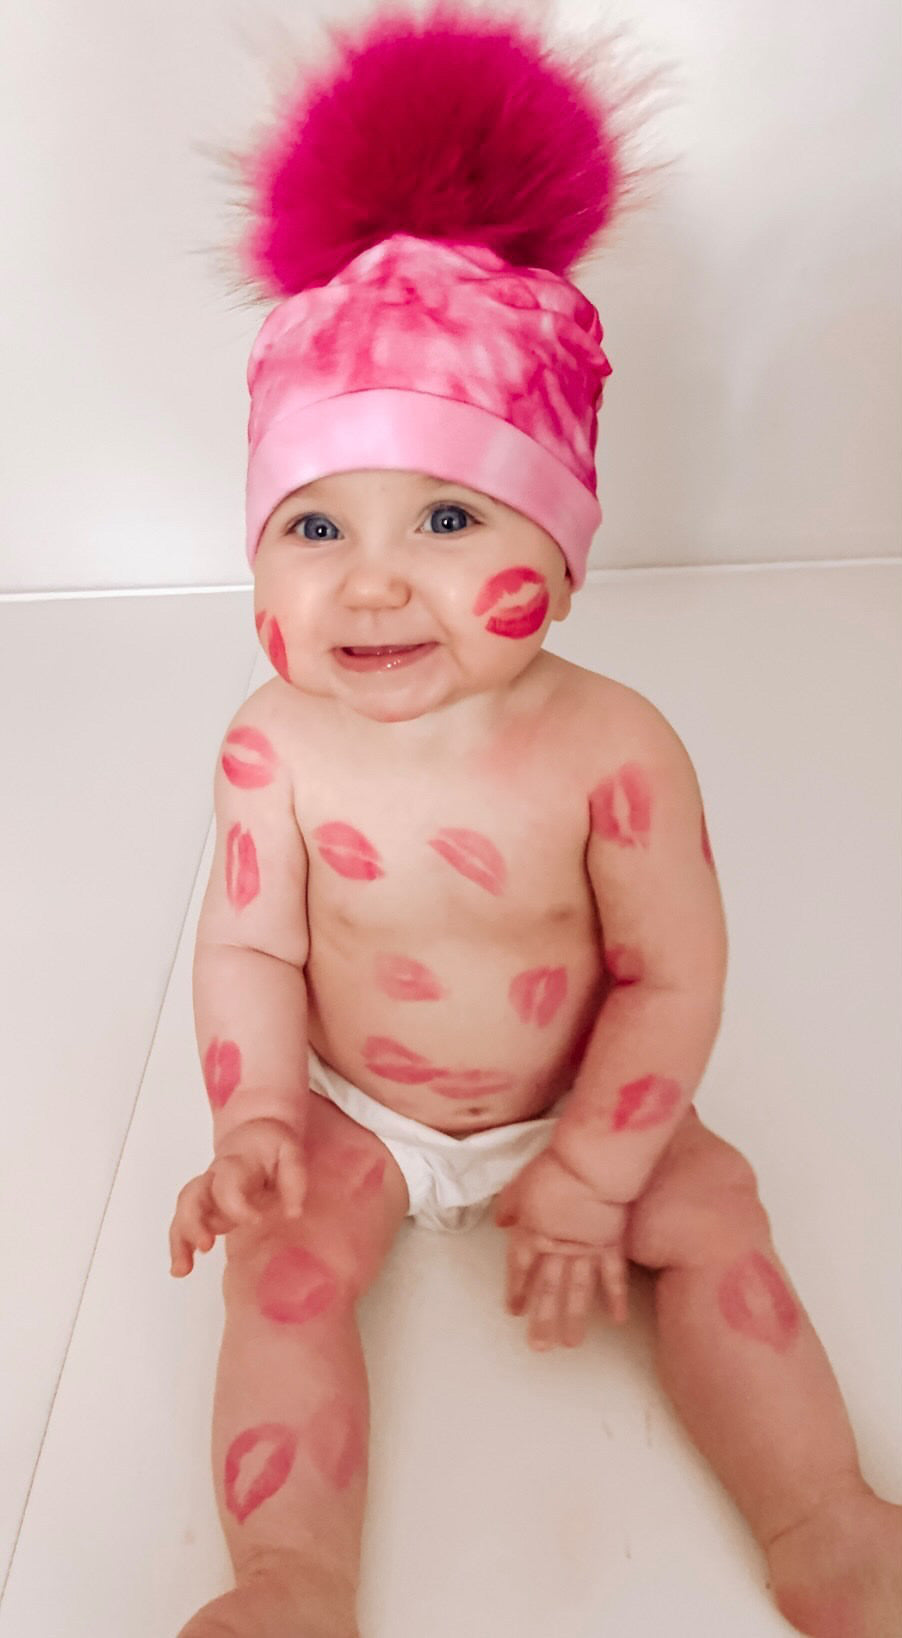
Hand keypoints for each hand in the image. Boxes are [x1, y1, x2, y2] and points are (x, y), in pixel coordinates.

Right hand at [168, 1118, 307, 1276]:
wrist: (253, 1136)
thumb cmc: (271, 1148)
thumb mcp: (290, 1151)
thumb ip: (294, 1178)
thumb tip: (293, 1213)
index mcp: (236, 1164)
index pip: (227, 1183)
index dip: (236, 1205)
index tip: (256, 1221)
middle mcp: (213, 1178)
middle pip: (192, 1196)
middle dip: (194, 1223)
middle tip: (206, 1246)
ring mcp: (205, 1195)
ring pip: (183, 1213)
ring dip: (181, 1240)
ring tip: (182, 1269)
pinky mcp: (203, 1210)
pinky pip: (183, 1226)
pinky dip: (180, 1247)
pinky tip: (181, 1269)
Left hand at [493, 1147, 628, 1349]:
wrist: (592, 1164)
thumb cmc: (554, 1168)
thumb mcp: (520, 1184)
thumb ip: (511, 1206)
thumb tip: (502, 1223)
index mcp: (531, 1234)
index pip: (520, 1268)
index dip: (516, 1290)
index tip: (514, 1311)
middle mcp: (557, 1250)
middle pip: (548, 1289)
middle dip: (543, 1319)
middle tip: (539, 1347)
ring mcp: (587, 1251)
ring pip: (579, 1291)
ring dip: (575, 1319)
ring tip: (571, 1344)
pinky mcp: (612, 1245)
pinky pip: (614, 1277)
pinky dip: (616, 1299)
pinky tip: (617, 1321)